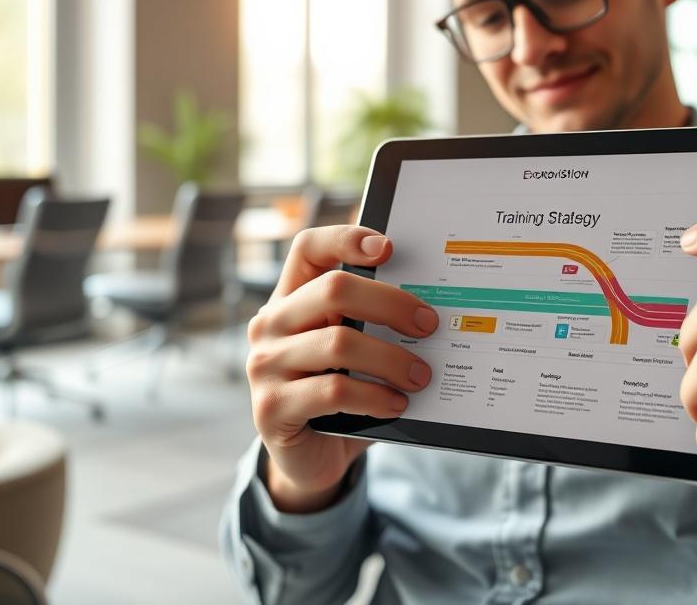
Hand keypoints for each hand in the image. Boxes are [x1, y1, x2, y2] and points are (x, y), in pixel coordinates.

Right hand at [246, 225, 437, 512]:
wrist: (311, 458)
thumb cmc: (342, 393)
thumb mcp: (355, 350)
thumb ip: (373, 323)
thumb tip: (431, 306)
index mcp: (289, 298)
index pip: (309, 248)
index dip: (346, 239)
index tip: (390, 249)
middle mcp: (270, 324)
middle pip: (333, 288)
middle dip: (391, 304)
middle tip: (429, 324)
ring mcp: (265, 366)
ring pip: (339, 342)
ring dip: (391, 359)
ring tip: (421, 375)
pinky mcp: (271, 408)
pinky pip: (334, 391)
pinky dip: (375, 395)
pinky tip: (397, 403)